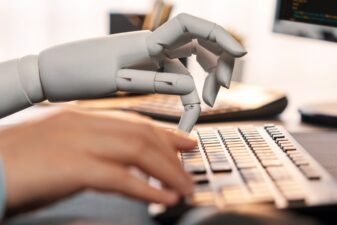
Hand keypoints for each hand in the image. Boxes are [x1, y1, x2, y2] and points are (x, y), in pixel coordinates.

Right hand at [0, 110, 195, 215]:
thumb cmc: (16, 162)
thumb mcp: (59, 148)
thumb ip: (90, 150)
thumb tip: (119, 164)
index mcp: (80, 119)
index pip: (134, 122)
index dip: (164, 133)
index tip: (184, 142)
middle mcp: (83, 125)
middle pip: (142, 134)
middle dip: (172, 153)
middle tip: (190, 169)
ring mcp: (77, 143)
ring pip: (138, 151)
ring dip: (168, 171)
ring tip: (184, 188)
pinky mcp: (71, 167)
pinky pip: (120, 176)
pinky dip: (147, 188)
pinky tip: (162, 198)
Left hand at [39, 13, 245, 132]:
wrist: (52, 74)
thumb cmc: (76, 73)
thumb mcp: (116, 80)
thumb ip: (154, 80)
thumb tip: (189, 83)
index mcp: (145, 43)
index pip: (191, 26)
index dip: (220, 36)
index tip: (240, 54)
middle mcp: (151, 46)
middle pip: (198, 45)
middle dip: (216, 67)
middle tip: (217, 94)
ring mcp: (148, 57)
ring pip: (187, 64)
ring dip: (199, 84)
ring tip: (202, 106)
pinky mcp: (143, 68)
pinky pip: (172, 76)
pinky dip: (182, 93)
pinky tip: (186, 109)